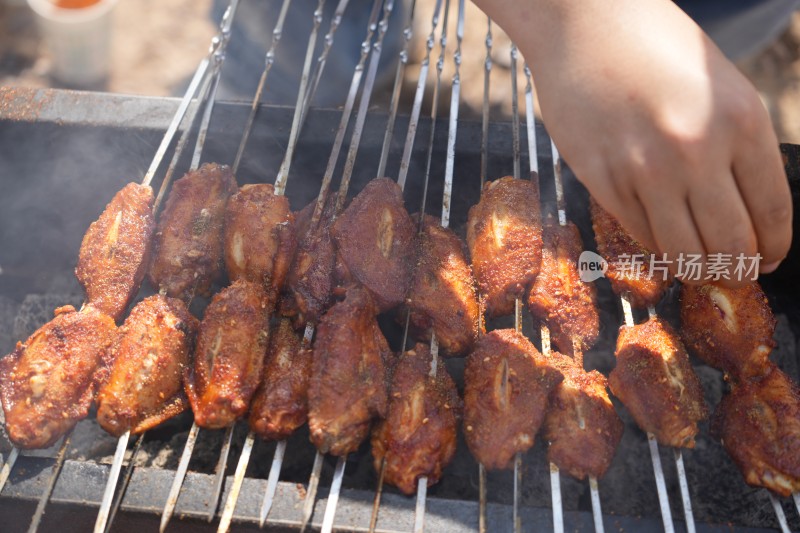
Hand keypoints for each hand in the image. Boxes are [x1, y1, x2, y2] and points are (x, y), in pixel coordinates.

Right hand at [473, 0, 791, 283]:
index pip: (770, 211)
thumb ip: (735, 145)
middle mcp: (696, 150)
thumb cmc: (656, 46)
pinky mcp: (603, 180)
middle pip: (729, 243)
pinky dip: (656, 245)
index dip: (773, 247)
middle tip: (734, 275)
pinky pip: (640, 232)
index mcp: (741, 120)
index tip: (768, 260)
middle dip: (736, 269)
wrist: (585, 22)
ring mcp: (645, 169)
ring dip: (695, 267)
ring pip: (681, 249)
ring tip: (698, 267)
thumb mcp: (719, 85)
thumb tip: (743, 210)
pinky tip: (663, 242)